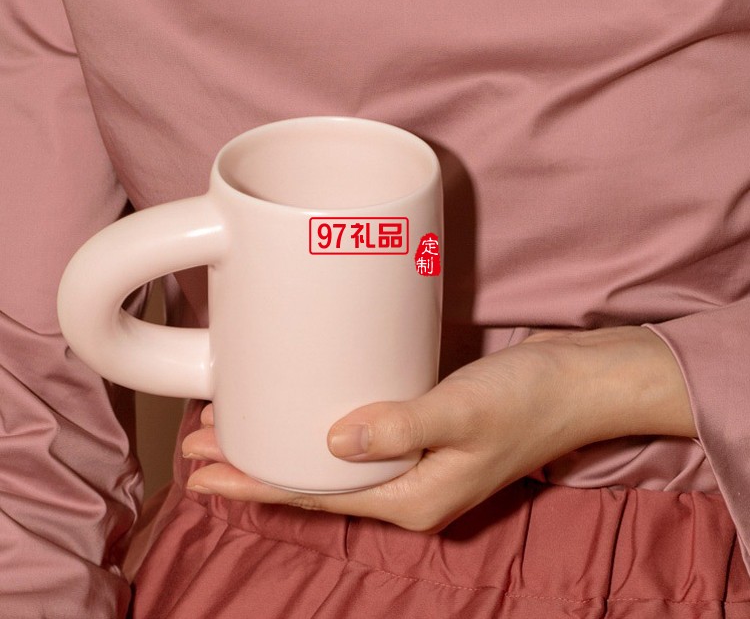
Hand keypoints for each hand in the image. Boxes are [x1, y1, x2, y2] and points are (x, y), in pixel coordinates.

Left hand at [182, 326, 695, 530]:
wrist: (581, 381)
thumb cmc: (530, 400)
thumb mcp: (463, 413)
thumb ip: (399, 426)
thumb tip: (330, 441)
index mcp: (412, 498)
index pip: (314, 497)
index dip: (254, 485)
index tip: (198, 472)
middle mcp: (408, 486)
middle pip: (313, 481)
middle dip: (254, 466)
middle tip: (198, 445)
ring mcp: (416, 458)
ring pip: (330, 459)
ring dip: (283, 443)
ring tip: (235, 428)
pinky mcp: (423, 428)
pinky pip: (357, 435)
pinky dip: (319, 425)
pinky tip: (302, 407)